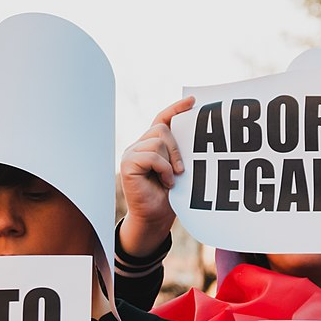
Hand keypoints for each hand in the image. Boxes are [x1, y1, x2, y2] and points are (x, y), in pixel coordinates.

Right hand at [118, 97, 191, 258]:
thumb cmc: (169, 196)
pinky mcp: (127, 164)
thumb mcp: (178, 168)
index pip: (162, 119)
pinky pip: (152, 156)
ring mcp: (131, 153)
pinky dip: (163, 169)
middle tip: (181, 169)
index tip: (193, 102)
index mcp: (151, 144)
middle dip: (176, 148)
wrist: (156, 218)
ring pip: (157, 142)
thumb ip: (179, 151)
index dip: (176, 109)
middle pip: (161, 129)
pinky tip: (165, 182)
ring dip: (170, 162)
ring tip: (171, 179)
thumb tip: (194, 133)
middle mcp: (139, 145)